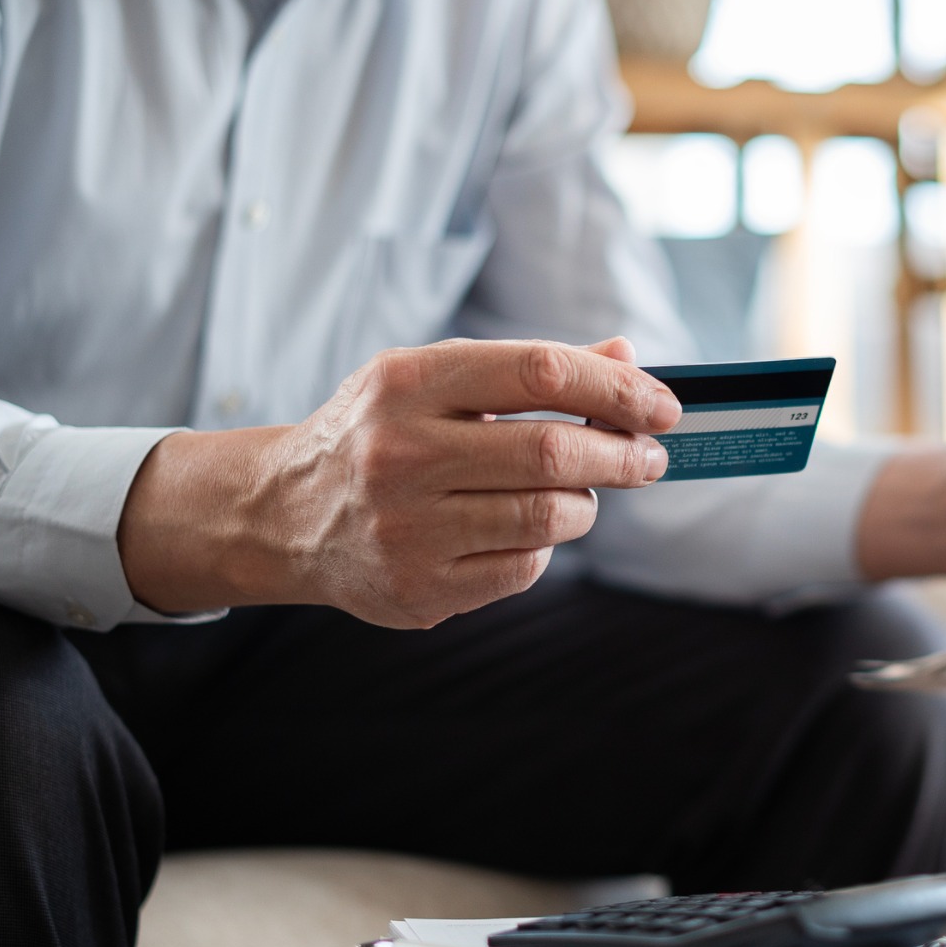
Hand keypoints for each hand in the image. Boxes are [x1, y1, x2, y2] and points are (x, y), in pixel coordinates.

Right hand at [119, 337, 679, 626]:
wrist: (283, 514)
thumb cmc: (378, 435)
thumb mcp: (434, 383)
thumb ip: (528, 370)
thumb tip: (627, 358)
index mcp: (408, 382)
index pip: (539, 370)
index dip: (616, 388)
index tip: (662, 407)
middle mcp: (401, 452)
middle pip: (553, 451)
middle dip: (623, 455)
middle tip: (649, 459)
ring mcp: (407, 527)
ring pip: (548, 516)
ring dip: (585, 504)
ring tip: (579, 494)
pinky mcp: (418, 588)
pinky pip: (523, 567)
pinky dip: (543, 548)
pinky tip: (523, 533)